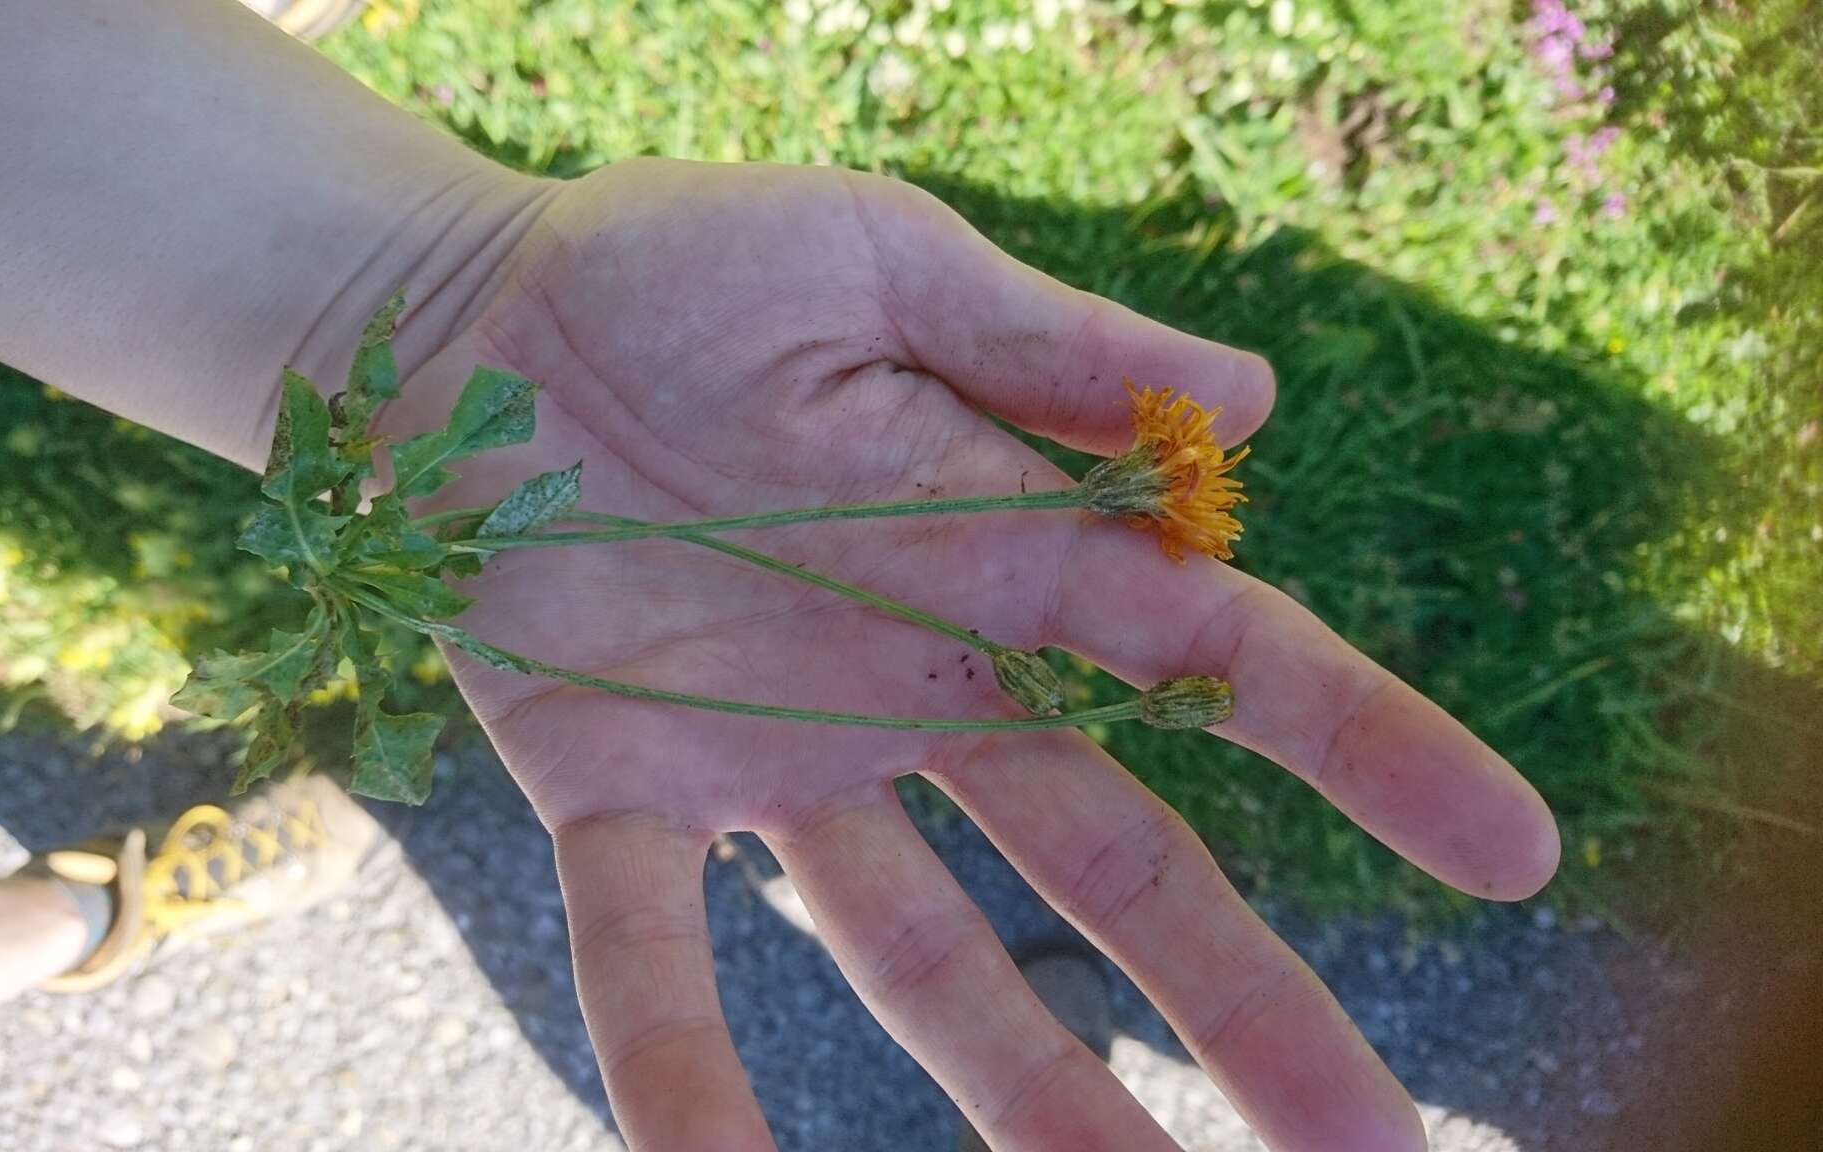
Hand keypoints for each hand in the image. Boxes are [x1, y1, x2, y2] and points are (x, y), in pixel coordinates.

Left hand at [389, 159, 1558, 1151]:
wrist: (452, 323)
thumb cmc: (673, 267)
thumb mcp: (881, 262)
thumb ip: (1051, 341)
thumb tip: (1260, 399)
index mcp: (1001, 555)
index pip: (1219, 663)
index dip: (1365, 752)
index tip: (1508, 851)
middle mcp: (915, 686)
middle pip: (1108, 865)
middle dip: (1240, 1003)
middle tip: (1370, 1142)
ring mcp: (768, 757)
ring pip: (919, 954)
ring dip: (1019, 1092)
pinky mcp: (611, 791)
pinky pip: (650, 952)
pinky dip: (681, 1072)